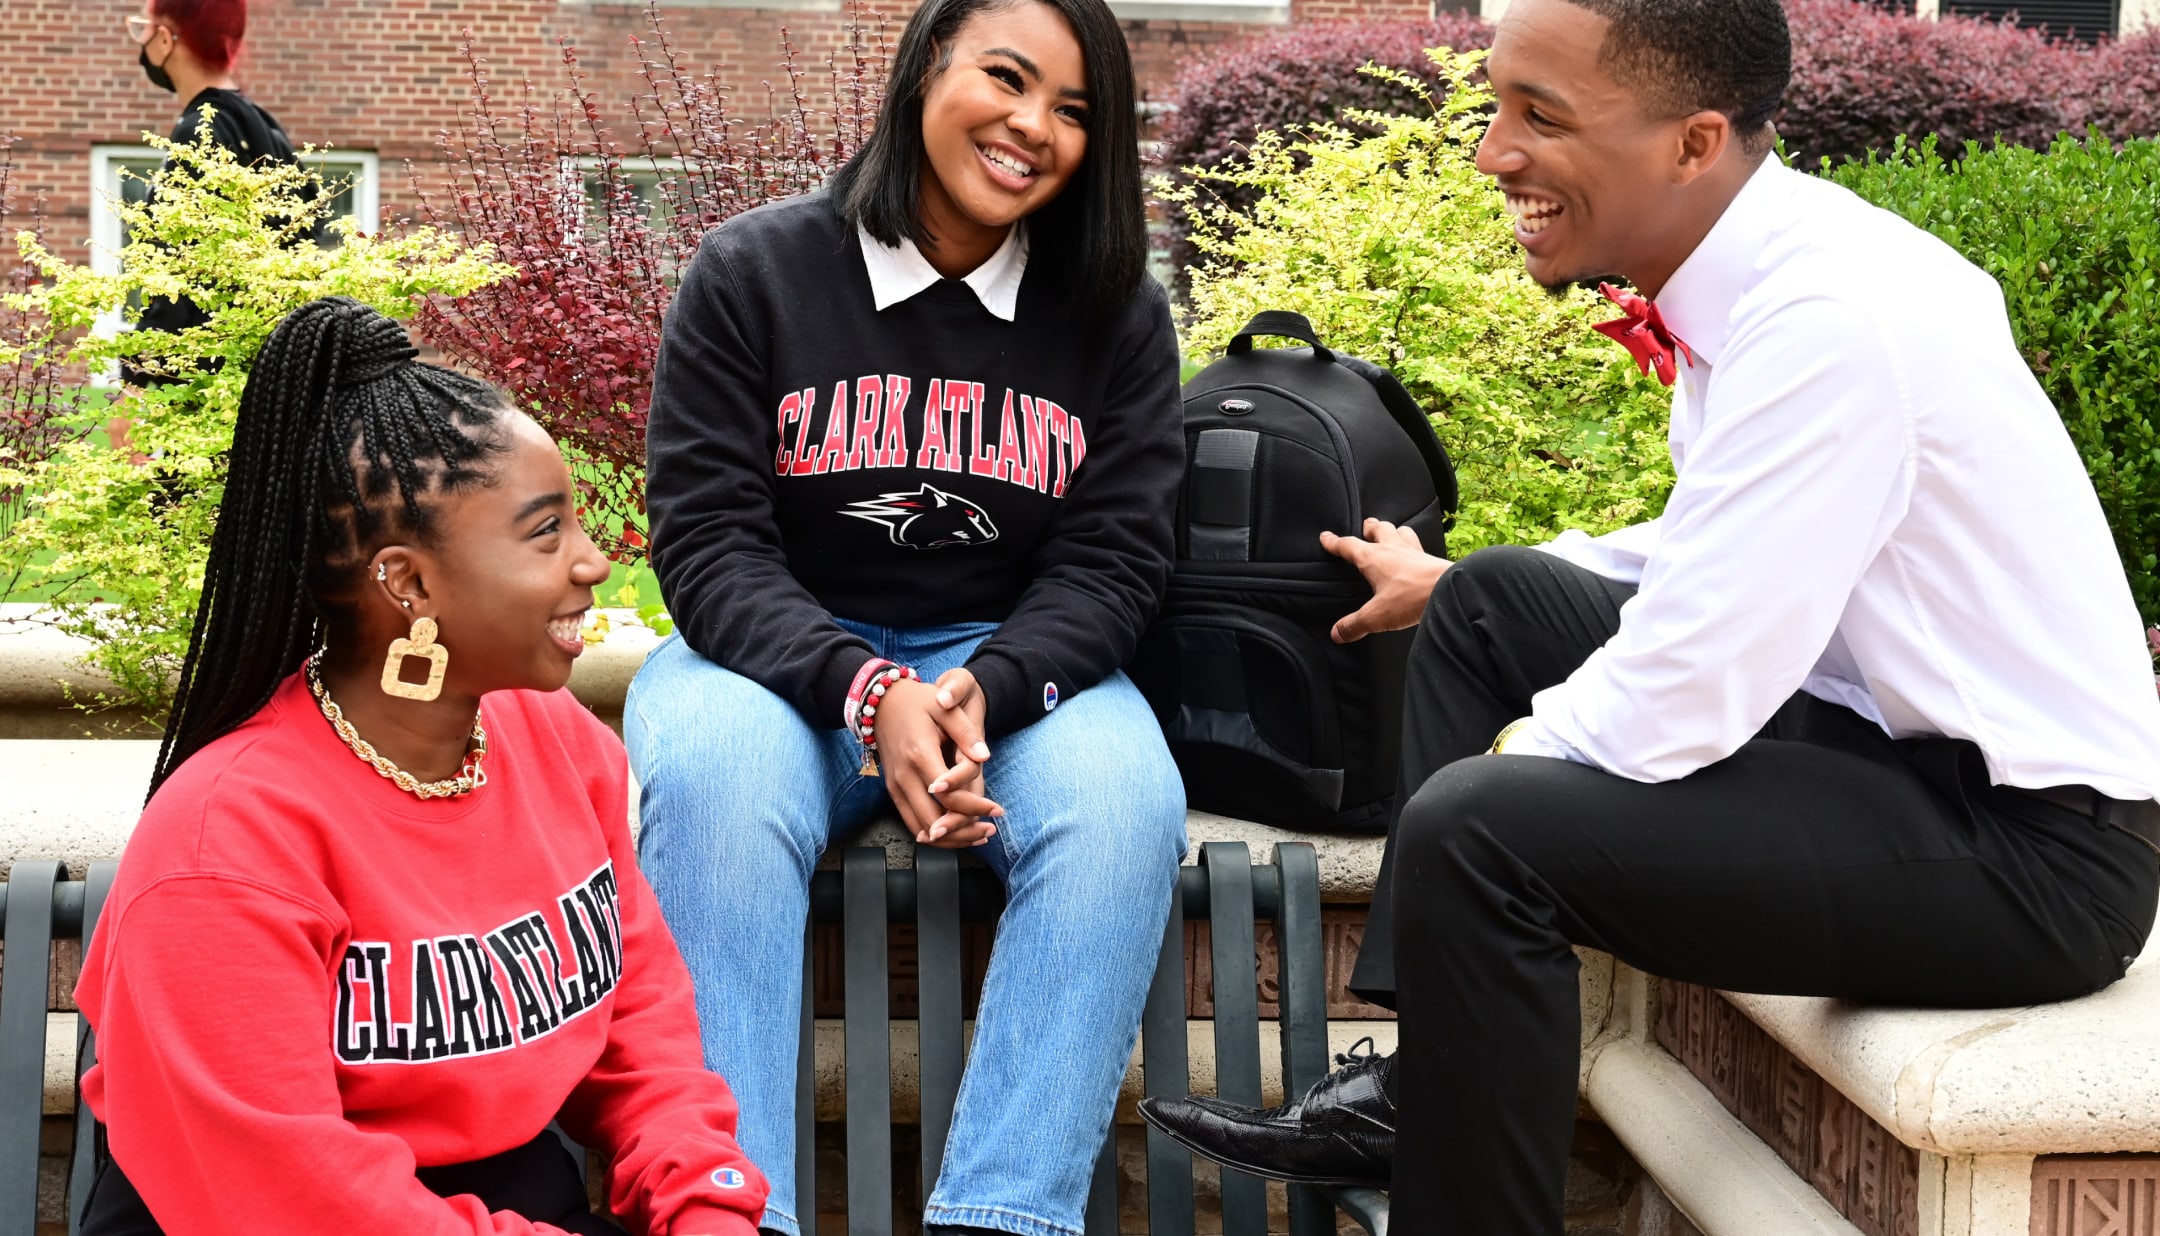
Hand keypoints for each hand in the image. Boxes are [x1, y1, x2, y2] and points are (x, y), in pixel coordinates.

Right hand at [873, 671, 1000, 847]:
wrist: (880, 702)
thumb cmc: (916, 702)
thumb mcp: (945, 708)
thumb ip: (966, 733)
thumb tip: (984, 757)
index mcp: (920, 755)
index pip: (949, 796)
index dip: (975, 808)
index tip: (997, 810)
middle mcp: (904, 777)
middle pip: (935, 821)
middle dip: (965, 831)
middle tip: (991, 829)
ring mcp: (895, 787)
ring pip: (921, 830)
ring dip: (950, 838)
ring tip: (978, 836)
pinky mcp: (893, 791)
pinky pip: (912, 823)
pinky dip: (933, 834)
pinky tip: (955, 833)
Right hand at [1319, 518, 1450, 643]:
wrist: (1449, 590)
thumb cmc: (1412, 597)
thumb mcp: (1377, 616)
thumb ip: (1355, 624)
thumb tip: (1337, 633)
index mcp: (1373, 558)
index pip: (1348, 545)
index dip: (1334, 542)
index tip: (1326, 537)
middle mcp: (1392, 549)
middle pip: (1378, 529)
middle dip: (1368, 528)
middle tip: (1365, 530)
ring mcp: (1413, 551)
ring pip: (1400, 530)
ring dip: (1392, 531)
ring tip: (1390, 535)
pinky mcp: (1430, 558)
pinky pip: (1418, 544)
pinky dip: (1412, 543)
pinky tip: (1414, 552)